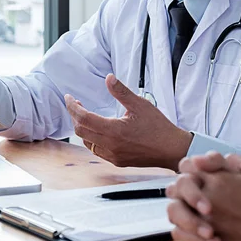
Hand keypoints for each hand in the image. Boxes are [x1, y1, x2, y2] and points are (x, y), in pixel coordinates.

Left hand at [65, 74, 192, 169]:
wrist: (171, 149)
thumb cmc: (159, 128)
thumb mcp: (141, 105)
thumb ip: (122, 92)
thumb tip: (109, 78)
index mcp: (114, 130)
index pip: (84, 118)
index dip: (73, 107)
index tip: (69, 98)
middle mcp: (110, 145)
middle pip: (80, 131)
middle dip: (75, 116)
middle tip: (77, 105)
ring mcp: (113, 155)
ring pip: (87, 142)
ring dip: (82, 129)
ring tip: (86, 116)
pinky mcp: (117, 161)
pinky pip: (96, 150)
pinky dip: (91, 139)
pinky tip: (97, 130)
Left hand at [178, 154, 240, 240]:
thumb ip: (232, 160)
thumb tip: (207, 159)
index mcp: (216, 180)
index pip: (185, 166)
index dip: (190, 169)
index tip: (200, 177)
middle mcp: (206, 200)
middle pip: (174, 189)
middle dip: (181, 191)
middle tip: (194, 197)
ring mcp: (205, 223)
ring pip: (174, 216)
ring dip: (182, 215)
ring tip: (197, 218)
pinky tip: (206, 240)